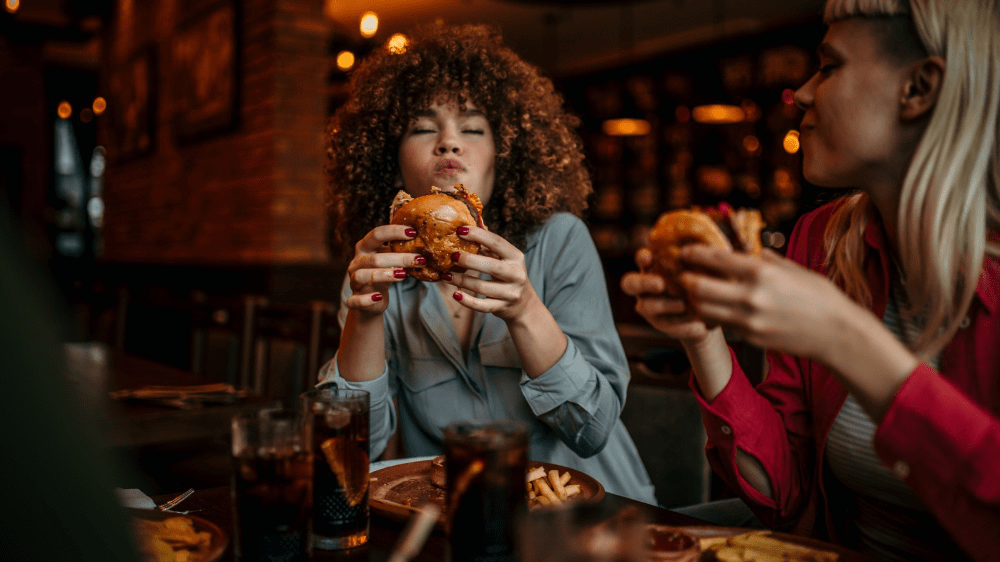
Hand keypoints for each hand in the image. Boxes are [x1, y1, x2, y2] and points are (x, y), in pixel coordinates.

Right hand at [345, 225, 422, 314]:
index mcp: (365, 248)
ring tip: (404, 275)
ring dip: (385, 275)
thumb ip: (402, 250)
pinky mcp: (354, 299)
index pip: (376, 234)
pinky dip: (366, 299)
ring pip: (363, 276)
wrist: (371, 299)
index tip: (414, 232)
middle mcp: (357, 262)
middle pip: (374, 258)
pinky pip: (355, 300)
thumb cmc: (384, 273)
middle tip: (420, 259)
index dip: (394, 232)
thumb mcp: (392, 260)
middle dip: (399, 258)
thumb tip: (428, 241)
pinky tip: (379, 297)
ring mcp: (353, 281)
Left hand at [442, 226, 539, 321]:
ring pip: (482, 287)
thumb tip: (462, 234)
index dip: (478, 235)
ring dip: (461, 280)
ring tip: (446, 275)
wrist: (523, 303)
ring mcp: (510, 293)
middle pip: (491, 266)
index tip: (460, 230)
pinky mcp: (502, 307)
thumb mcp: (503, 259)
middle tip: (452, 256)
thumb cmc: (507, 274)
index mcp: (516, 257)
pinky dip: (467, 301)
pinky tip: (456, 294)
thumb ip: (487, 248)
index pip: (497, 243)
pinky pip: (482, 305)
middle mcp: (516, 274)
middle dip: (469, 261)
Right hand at [620, 248, 714, 344]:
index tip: (650, 257)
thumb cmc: (711, 278)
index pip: (642, 258)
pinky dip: (680, 323)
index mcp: (656, 266)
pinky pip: (665, 324)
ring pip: (644, 306)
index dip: (643, 257)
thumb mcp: (710, 262)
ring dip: (663, 305)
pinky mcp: (662, 324)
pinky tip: (696, 322)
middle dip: (643, 282)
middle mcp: (647, 285)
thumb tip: (706, 228)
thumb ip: (703, 248)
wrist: (716, 309)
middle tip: (660, 284)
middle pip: (630, 283)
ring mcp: (651, 306)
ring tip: (683, 304)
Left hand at [679, 245, 857, 361]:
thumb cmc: (819, 296)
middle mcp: (750, 296)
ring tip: (694, 292)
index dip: (694, 253)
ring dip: (695, 300)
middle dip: (686, 279)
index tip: (685, 250)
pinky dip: (713, 315)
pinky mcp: (749, 337)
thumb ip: (765, 258)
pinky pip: (721, 324)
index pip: (715, 259)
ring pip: (703, 310)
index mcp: (760, 272)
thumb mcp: (792, 269)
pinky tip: (714, 307)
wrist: (837, 333)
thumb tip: (747, 247)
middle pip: (698, 288)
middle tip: (682, 274)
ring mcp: (748, 320)